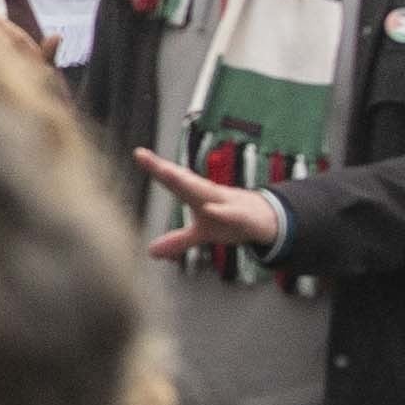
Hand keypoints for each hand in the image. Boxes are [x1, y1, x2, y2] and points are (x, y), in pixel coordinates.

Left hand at [137, 148, 288, 258]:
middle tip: (145, 158)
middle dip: (166, 171)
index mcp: (197, 195)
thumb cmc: (230, 220)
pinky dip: (222, 210)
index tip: (138, 153)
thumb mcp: (202, 234)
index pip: (174, 181)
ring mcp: (226, 202)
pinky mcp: (243, 215)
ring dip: (187, 183)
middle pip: (184, 180)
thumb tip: (151, 252)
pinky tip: (210, 208)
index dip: (156, 168)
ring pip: (205, 190)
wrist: (266, 220)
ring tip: (168, 173)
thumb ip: (178, 240)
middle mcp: (209, 193)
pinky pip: (232, 212)